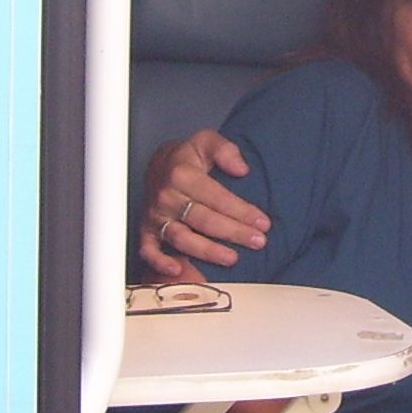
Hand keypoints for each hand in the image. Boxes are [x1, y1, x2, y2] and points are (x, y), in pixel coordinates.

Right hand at [138, 130, 270, 277]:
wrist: (158, 166)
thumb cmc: (187, 157)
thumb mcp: (207, 141)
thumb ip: (225, 150)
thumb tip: (241, 169)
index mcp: (182, 174)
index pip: (217, 197)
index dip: (242, 211)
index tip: (263, 222)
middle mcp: (167, 197)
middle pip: (204, 220)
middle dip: (234, 232)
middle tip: (259, 241)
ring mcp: (156, 216)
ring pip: (182, 238)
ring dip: (208, 251)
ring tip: (233, 258)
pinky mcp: (147, 231)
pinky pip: (149, 250)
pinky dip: (160, 262)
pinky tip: (178, 271)